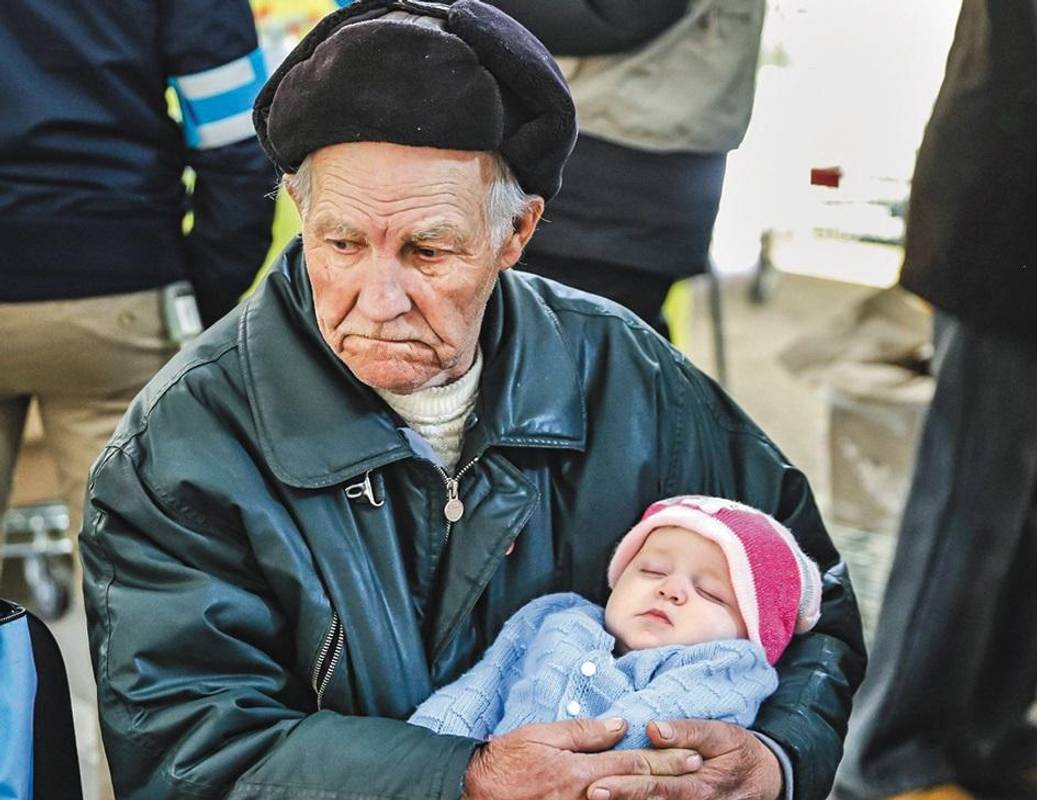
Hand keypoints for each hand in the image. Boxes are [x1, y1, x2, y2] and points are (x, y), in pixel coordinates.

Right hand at [462, 718, 702, 799]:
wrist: (478, 791)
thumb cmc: (508, 759)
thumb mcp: (542, 735)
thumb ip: (584, 732)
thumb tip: (621, 725)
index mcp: (582, 774)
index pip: (633, 764)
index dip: (665, 759)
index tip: (692, 754)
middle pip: (639, 790)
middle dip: (671, 780)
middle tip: (700, 772)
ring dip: (655, 798)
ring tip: (684, 791)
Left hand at [586, 719, 782, 799]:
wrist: (766, 778)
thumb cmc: (737, 749)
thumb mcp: (719, 733)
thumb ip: (686, 731)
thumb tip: (652, 728)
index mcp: (698, 785)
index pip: (655, 786)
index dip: (625, 786)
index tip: (596, 785)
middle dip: (618, 799)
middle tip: (588, 794)